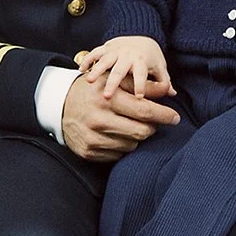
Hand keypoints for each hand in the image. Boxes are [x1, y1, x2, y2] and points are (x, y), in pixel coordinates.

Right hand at [62, 73, 179, 161]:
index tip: (175, 118)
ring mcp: (92, 138)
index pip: (145, 111)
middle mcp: (99, 119)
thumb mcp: (117, 80)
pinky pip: (118, 155)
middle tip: (153, 121)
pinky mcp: (88, 152)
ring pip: (132, 145)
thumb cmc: (94, 89)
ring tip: (129, 124)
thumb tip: (169, 90)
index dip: (164, 115)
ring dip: (137, 136)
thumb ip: (143, 85)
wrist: (60, 104)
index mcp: (108, 98)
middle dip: (152, 127)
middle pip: (141, 132)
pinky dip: (123, 145)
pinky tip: (117, 134)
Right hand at [80, 36, 172, 98]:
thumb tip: (172, 93)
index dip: (141, 84)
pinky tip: (81, 69)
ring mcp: (114, 52)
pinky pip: (95, 53)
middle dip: (113, 82)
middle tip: (107, 96)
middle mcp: (127, 56)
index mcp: (141, 62)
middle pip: (119, 70)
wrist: (140, 36)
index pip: (141, 74)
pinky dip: (88, 60)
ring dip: (97, 70)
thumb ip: (163, 81)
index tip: (139, 96)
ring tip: (89, 81)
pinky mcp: (105, 48)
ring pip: (104, 60)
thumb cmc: (149, 58)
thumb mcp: (158, 67)